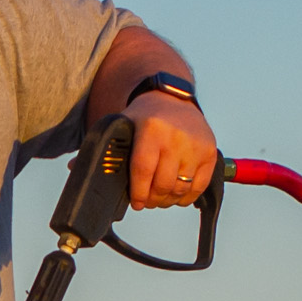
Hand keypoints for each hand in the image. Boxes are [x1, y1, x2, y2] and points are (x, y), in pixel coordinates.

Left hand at [123, 92, 219, 209]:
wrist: (175, 98)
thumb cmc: (148, 116)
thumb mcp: (126, 125)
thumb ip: (114, 149)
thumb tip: (91, 173)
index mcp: (152, 130)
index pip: (143, 171)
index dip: (139, 193)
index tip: (136, 203)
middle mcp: (176, 138)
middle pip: (163, 185)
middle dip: (152, 199)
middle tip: (147, 200)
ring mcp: (196, 146)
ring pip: (180, 189)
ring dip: (168, 200)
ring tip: (160, 197)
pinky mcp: (210, 153)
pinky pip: (199, 187)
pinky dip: (186, 197)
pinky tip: (176, 194)